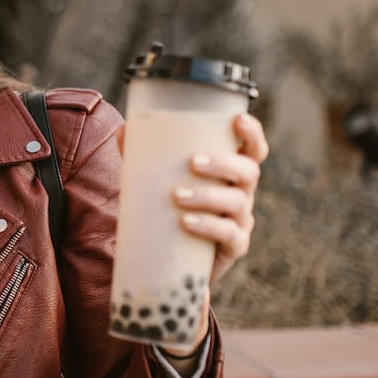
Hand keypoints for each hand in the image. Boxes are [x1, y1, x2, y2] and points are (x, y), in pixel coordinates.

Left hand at [115, 113, 268, 358]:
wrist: (173, 257)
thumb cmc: (171, 208)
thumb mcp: (159, 181)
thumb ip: (143, 156)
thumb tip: (124, 130)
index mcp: (231, 172)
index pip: (253, 150)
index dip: (252, 133)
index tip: (237, 119)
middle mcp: (242, 193)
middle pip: (248, 172)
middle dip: (224, 164)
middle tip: (192, 162)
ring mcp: (240, 221)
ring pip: (237, 203)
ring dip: (208, 196)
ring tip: (178, 196)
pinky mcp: (233, 247)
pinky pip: (229, 236)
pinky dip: (208, 227)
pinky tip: (187, 223)